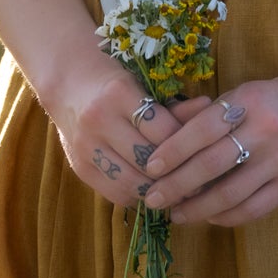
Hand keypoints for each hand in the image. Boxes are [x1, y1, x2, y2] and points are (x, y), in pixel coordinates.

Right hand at [37, 60, 212, 208]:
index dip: (187, 147)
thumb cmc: (114, 83)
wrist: (67, 84)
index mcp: (119, 94)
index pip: (163, 131)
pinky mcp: (79, 167)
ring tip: (179, 191)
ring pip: (131, 183)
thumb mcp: (144, 86)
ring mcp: (86, 147)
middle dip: (176, 175)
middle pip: (147, 160)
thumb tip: (209, 109)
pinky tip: (152, 191)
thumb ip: (173, 105)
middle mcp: (99, 120)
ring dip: (158, 191)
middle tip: (200, 182)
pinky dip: (137, 195)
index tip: (205, 155)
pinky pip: (114, 193)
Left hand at [139, 73, 277, 226]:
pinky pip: (255, 208)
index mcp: (247, 102)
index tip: (151, 168)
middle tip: (154, 199)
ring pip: (231, 193)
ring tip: (178, 215)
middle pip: (211, 165)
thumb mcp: (248, 92)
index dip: (173, 151)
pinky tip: (211, 217)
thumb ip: (216, 115)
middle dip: (177, 186)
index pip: (202, 130)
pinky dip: (228, 216)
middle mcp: (263, 131)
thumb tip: (172, 141)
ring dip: (198, 208)